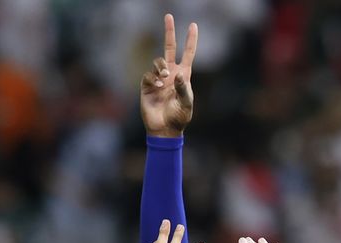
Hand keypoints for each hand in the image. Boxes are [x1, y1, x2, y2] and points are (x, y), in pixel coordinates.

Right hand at [140, 13, 197, 136]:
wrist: (165, 129)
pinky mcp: (146, 86)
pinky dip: (153, 79)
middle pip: (169, 48)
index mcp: (183, 75)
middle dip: (169, 32)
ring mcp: (158, 78)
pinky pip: (148, 75)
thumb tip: (177, 73)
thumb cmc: (179, 117)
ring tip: (163, 78)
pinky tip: (157, 87)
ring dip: (160, 67)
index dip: (191, 40)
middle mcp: (170, 74)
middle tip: (169, 16)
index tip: (193, 25)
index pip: (187, 54)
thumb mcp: (186, 103)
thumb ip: (184, 88)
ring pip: (157, 61)